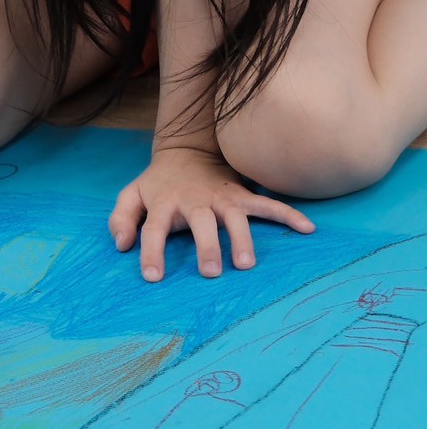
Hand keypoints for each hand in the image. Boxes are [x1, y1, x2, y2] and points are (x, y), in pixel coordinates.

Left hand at [108, 145, 313, 281]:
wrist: (185, 153)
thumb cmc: (157, 185)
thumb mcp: (131, 195)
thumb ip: (121, 218)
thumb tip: (122, 245)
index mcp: (165, 203)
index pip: (154, 228)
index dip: (151, 251)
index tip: (152, 276)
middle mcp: (195, 201)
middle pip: (201, 222)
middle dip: (207, 246)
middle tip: (211, 273)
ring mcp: (221, 198)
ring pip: (235, 216)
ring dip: (242, 238)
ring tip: (246, 264)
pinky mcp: (241, 197)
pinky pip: (267, 205)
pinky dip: (288, 215)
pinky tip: (307, 229)